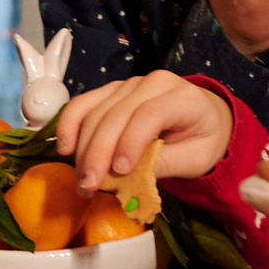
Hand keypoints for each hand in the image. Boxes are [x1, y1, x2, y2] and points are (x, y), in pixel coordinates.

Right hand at [62, 71, 234, 190]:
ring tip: (81, 180)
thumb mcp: (196, 158)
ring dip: (84, 146)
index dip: (132, 141)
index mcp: (183, 97)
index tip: (121, 171)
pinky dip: (70, 124)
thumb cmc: (200, 140)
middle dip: (100, 151)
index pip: (152, 113)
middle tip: (89, 185)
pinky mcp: (112, 91)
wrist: (203, 119)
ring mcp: (130, 84)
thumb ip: (166, 163)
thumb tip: (132, 177)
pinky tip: (65, 148)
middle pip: (118, 113)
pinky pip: (85, 103)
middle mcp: (154, 83)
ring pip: (98, 110)